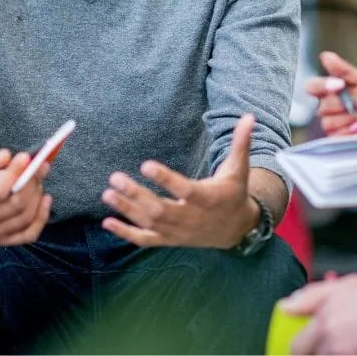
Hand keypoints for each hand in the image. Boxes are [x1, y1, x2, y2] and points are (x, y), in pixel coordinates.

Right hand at [0, 143, 51, 246]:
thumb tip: (4, 157)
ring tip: (38, 179)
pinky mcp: (6, 240)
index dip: (14, 174)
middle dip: (30, 183)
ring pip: (25, 217)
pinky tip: (46, 198)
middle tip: (39, 166)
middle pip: (15, 204)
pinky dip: (42, 216)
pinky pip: (30, 233)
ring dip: (36, 195)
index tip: (25, 158)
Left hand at [101, 114, 259, 248]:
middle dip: (136, 195)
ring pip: (150, 224)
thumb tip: (249, 116)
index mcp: (209, 199)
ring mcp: (179, 232)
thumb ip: (241, 142)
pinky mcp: (170, 240)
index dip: (166, 179)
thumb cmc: (234, 192)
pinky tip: (107, 222)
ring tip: (107, 193)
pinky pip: (146, 240)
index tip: (145, 164)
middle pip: (160, 210)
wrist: (237, 229)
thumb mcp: (239, 168)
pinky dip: (127, 234)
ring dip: (127, 210)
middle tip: (115, 177)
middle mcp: (192, 218)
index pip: (185, 190)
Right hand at [305, 51, 356, 134]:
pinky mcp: (337, 139)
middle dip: (344, 104)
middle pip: (322, 105)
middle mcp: (327, 107)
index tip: (339, 84)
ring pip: (328, 121)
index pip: (312, 86)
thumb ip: (344, 69)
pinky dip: (351, 130)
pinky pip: (335, 134)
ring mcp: (332, 124)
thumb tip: (325, 56)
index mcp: (330, 91)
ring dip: (350, 117)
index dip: (322, 85)